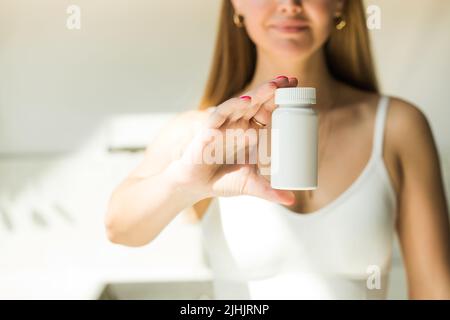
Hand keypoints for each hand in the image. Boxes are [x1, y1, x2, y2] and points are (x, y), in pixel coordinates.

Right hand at [171, 76, 297, 204]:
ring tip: (273, 87)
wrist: (195, 185)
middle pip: (258, 102)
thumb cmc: (223, 181)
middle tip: (291, 80)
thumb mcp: (251, 184)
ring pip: (241, 104)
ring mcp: (224, 125)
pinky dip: (232, 108)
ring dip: (257, 94)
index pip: (269, 110)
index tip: (299, 88)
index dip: (282, 99)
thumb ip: (270, 191)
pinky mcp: (209, 130)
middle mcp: (238, 124)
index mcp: (251, 131)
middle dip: (273, 90)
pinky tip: (245, 103)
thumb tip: (292, 201)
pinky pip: (220, 115)